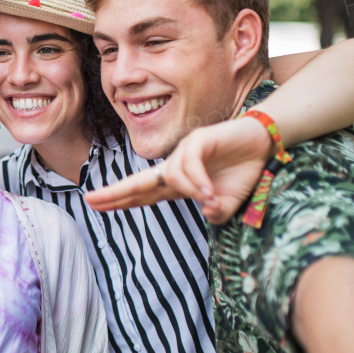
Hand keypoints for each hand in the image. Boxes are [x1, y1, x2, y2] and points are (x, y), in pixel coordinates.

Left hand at [85, 116, 272, 223]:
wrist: (263, 146)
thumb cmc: (242, 172)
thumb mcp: (228, 203)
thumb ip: (217, 213)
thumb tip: (205, 210)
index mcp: (176, 184)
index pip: (142, 194)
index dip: (120, 200)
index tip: (95, 205)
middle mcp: (175, 167)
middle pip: (139, 182)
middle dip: (115, 193)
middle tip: (90, 200)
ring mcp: (184, 152)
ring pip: (171, 176)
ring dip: (190, 189)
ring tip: (211, 196)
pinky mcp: (198, 140)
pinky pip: (188, 162)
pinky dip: (196, 178)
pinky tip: (208, 191)